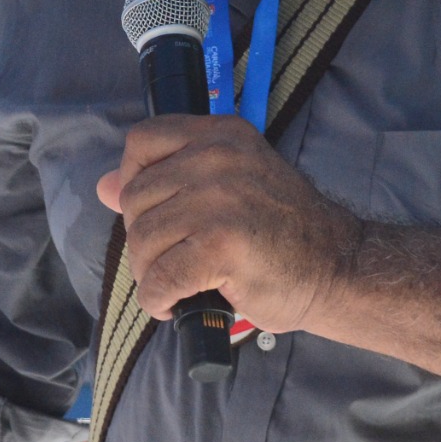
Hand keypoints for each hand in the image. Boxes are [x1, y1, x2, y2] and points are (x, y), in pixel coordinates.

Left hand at [94, 114, 358, 333]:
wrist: (337, 266)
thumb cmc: (282, 231)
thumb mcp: (230, 185)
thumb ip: (169, 179)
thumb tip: (102, 186)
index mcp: (220, 136)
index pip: (142, 141)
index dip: (131, 178)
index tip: (150, 211)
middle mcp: (217, 158)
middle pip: (136, 198)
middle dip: (142, 240)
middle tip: (168, 262)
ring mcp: (218, 200)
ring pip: (143, 240)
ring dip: (149, 273)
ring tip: (173, 286)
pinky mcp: (219, 245)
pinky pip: (160, 278)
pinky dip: (157, 300)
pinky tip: (173, 305)